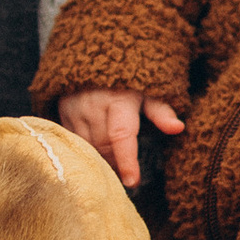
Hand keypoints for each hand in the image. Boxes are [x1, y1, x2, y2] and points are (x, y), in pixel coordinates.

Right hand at [55, 88, 182, 193]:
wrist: (95, 57)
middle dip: (116, 162)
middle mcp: (92, 104)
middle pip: (104, 146)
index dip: (127, 160)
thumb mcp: (148, 91)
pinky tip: (95, 149)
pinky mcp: (62, 112)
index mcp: (118, 99)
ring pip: (87, 146)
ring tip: (112, 160)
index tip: (132, 181)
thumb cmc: (128, 79)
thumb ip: (161, 111)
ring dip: (100, 158)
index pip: (121, 135)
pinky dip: (85, 149)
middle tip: (127, 171)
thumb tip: (178, 128)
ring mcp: (74, 108)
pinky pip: (73, 141)